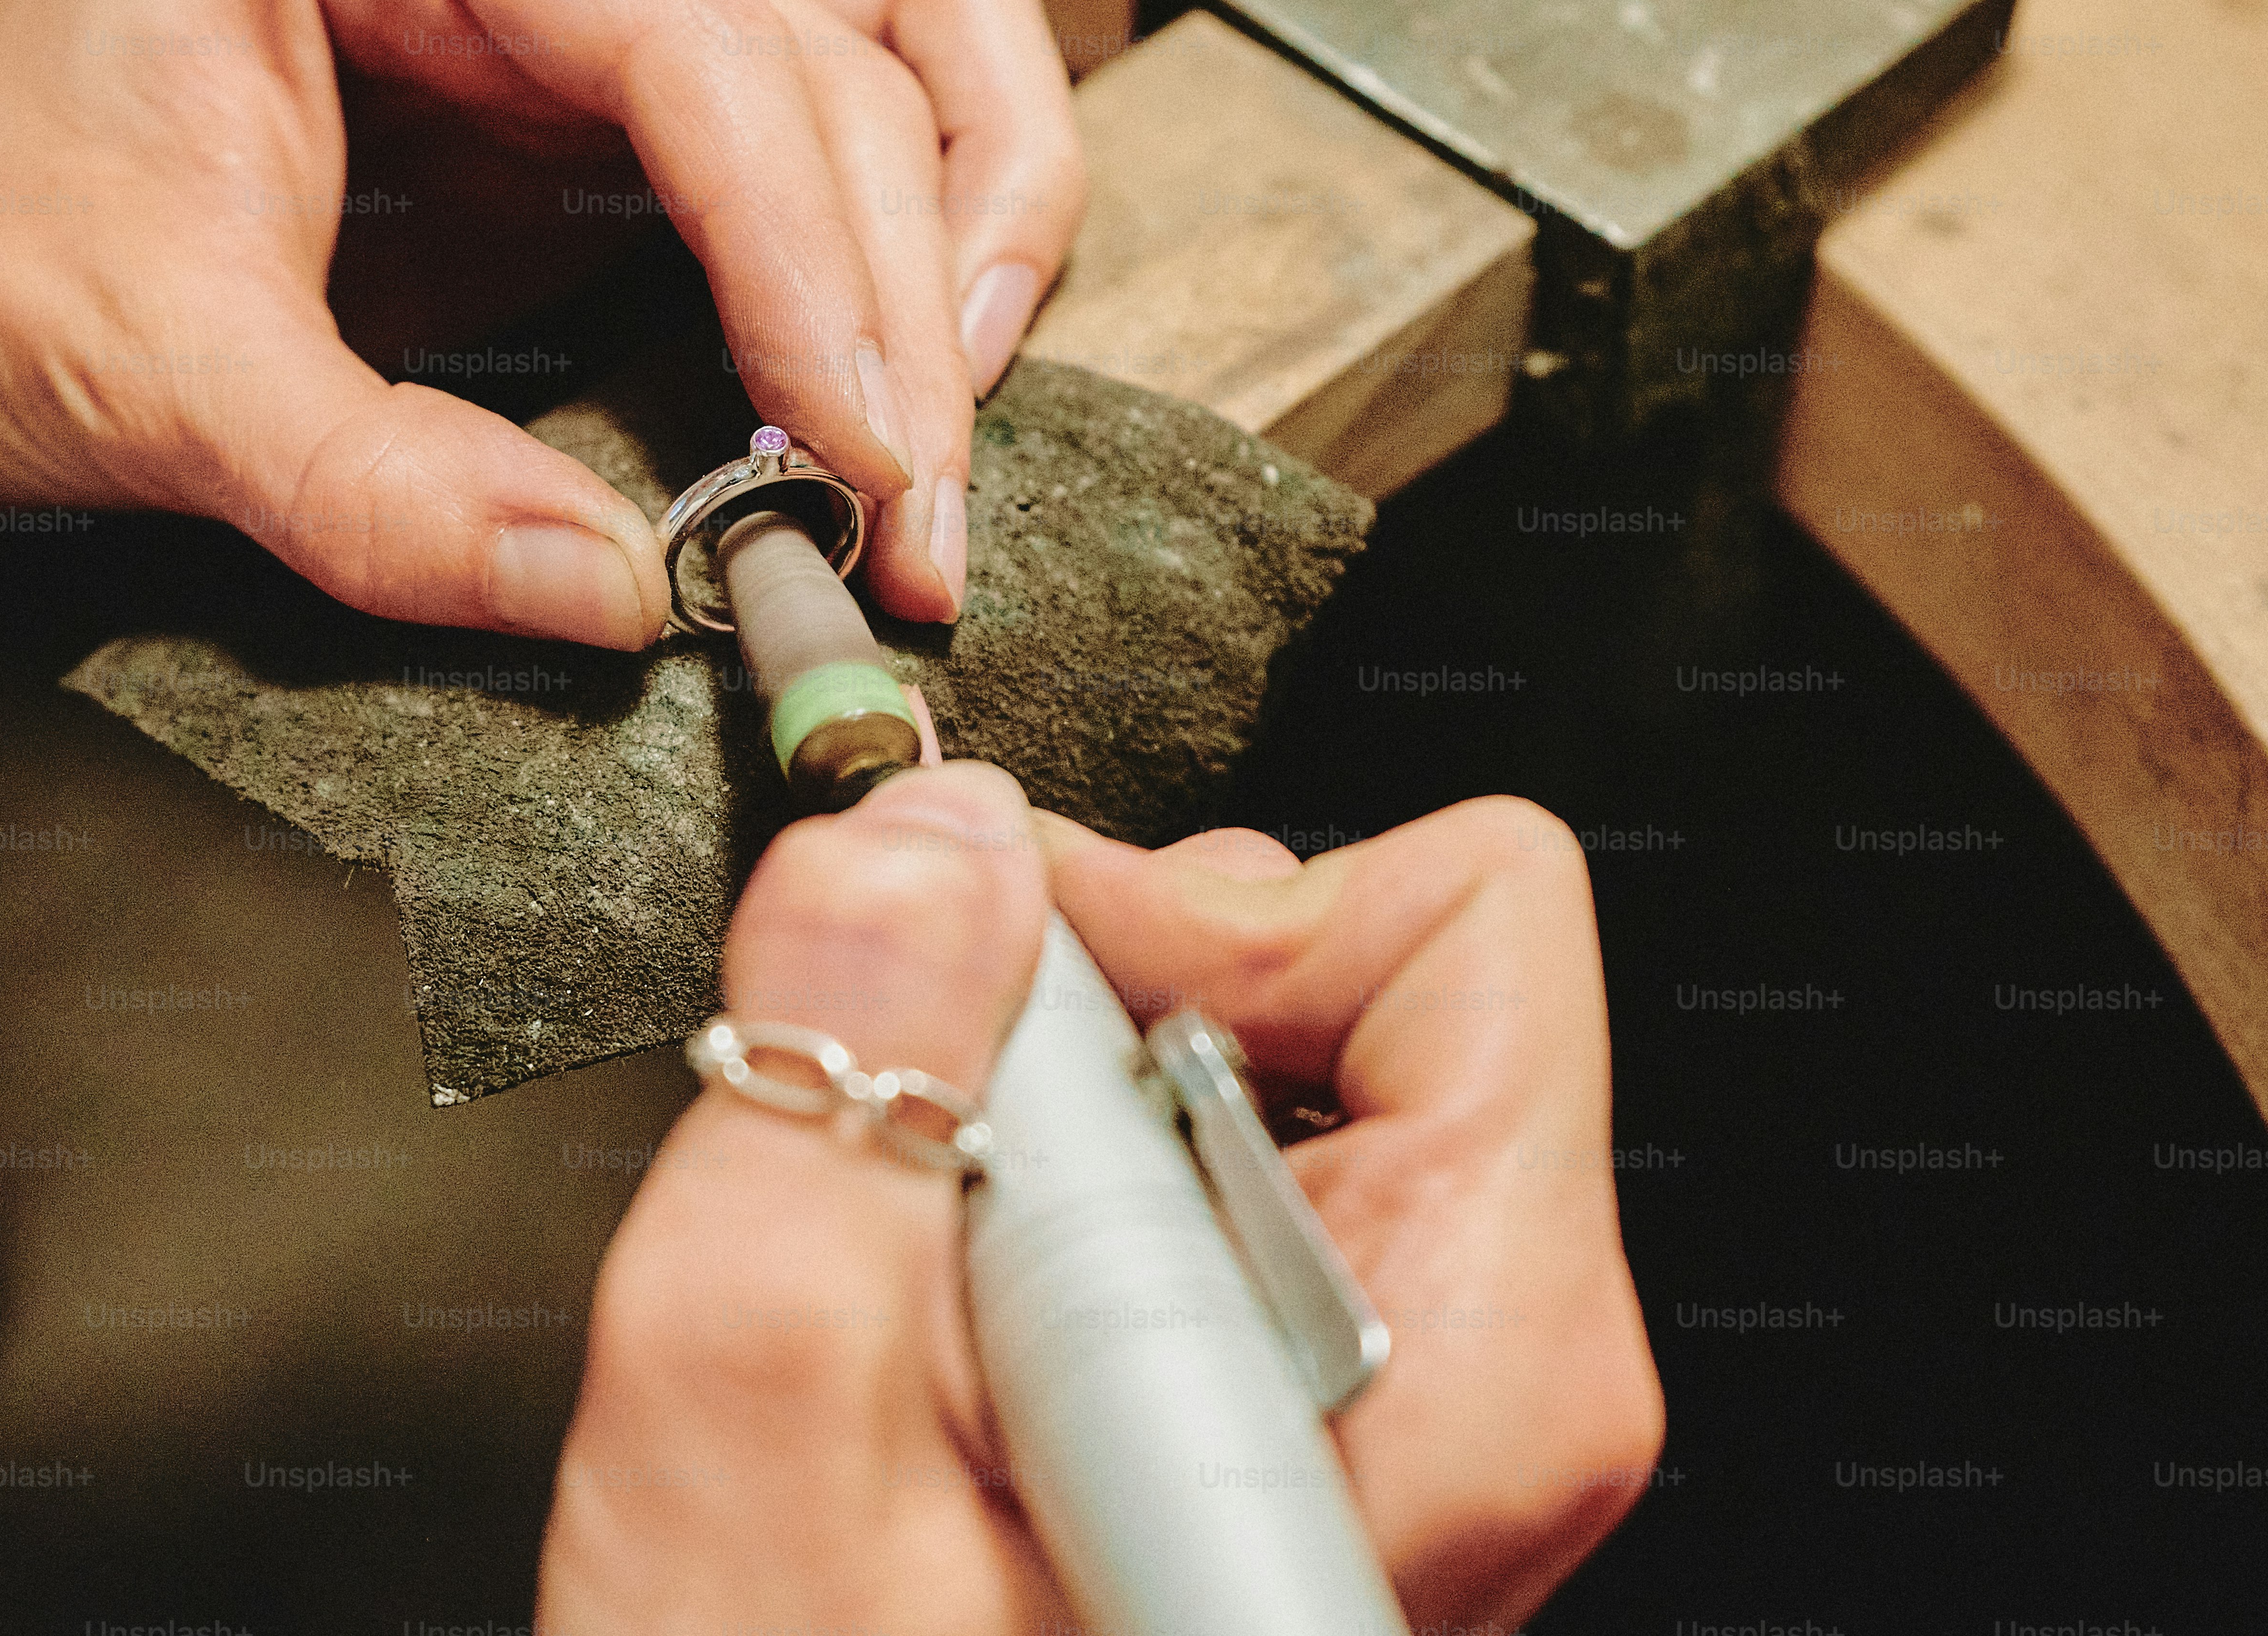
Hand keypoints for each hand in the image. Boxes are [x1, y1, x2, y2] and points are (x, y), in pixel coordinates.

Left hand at [0, 0, 1082, 634]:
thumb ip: (378, 491)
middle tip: (916, 522)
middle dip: (898, 305)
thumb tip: (623, 598)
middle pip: (827, 66)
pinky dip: (917, 250)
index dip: (814, 259)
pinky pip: (851, 127)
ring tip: (939, 452)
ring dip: (963, 253)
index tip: (871, 452)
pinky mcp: (626, 107)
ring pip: (889, 72)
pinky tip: (910, 384)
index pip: (696, 39)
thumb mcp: (145, 369)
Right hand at [543, 768, 1661, 1632]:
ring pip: (1282, 1055)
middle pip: (1374, 966)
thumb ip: (851, 1081)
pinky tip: (988, 1352)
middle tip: (960, 1192)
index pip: (1459, 921)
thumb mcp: (765, 1429)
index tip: (1005, 1010)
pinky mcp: (1347, 1395)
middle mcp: (1503, 1367)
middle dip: (1120, 1015)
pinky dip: (1081, 1193)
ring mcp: (1433, 1387)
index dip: (1192, 909)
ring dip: (1075, 1118)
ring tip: (960, 1311)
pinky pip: (1234, 1163)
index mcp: (1471, 1360)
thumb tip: (928, 838)